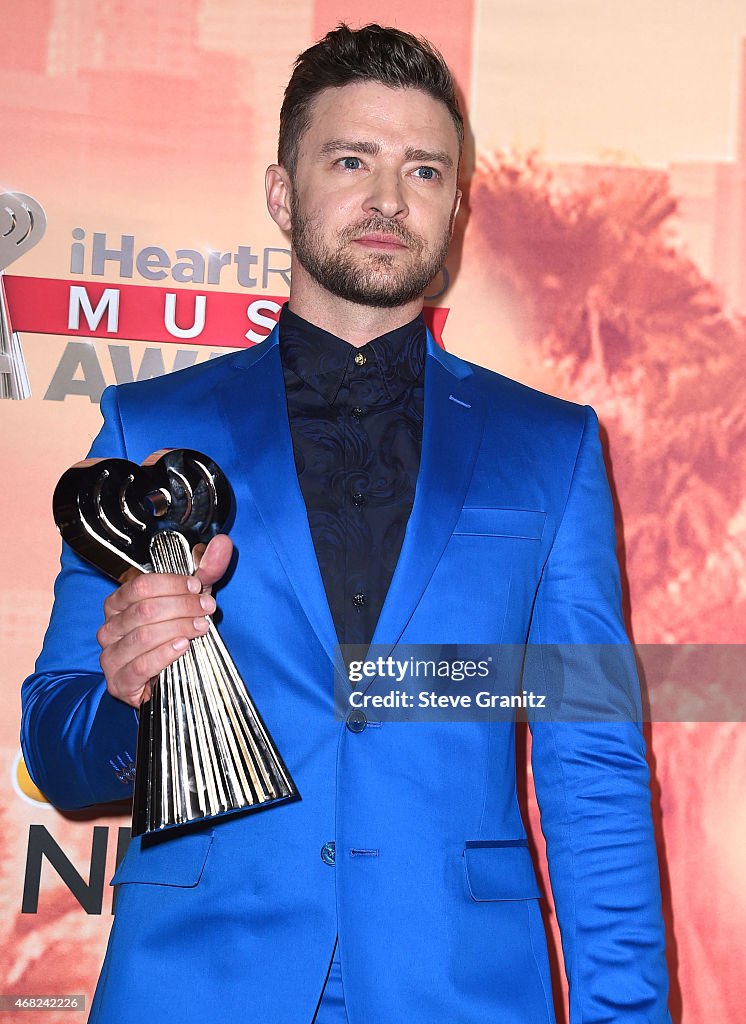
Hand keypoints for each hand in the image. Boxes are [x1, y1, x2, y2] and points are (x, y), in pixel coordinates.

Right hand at [97, 534, 233, 706]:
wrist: (166, 677)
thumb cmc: (174, 632)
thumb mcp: (192, 598)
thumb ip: (207, 570)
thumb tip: (223, 543)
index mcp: (119, 603)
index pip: (140, 586)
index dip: (172, 584)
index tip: (197, 587)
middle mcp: (109, 627)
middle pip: (144, 610)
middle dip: (182, 607)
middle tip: (207, 609)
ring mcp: (111, 656)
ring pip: (142, 636)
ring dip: (178, 629)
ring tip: (200, 627)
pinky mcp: (119, 682)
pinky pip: (139, 666)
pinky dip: (164, 655)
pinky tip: (182, 647)